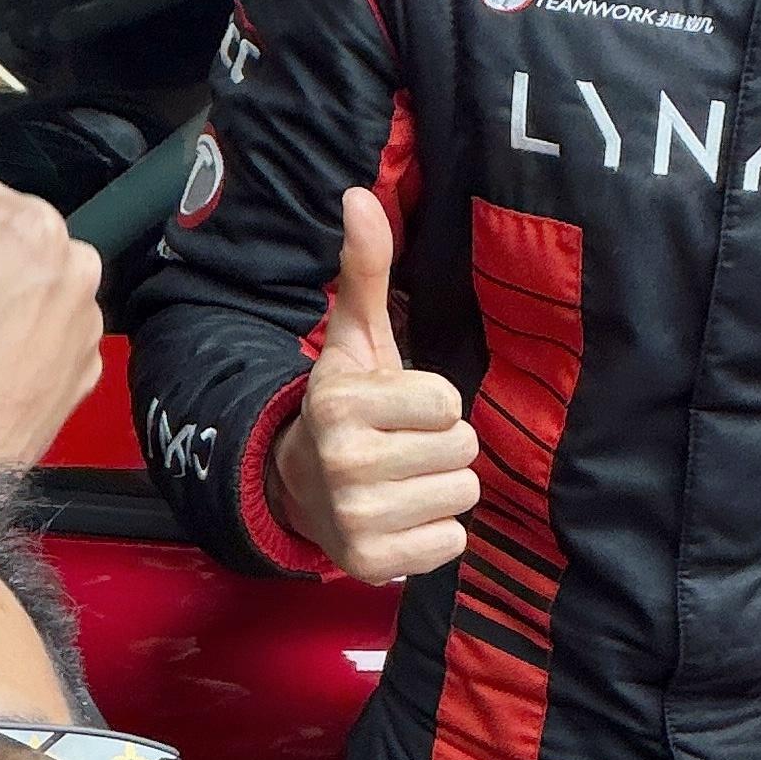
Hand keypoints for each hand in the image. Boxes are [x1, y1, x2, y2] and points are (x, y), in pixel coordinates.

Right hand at [267, 188, 483, 580]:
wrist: (298, 490)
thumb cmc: (349, 409)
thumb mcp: (356, 342)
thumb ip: (365, 270)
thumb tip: (360, 195)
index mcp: (342, 404)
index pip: (446, 401)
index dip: (433, 403)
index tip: (399, 408)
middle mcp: (345, 463)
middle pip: (461, 448)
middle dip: (441, 445)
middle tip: (402, 446)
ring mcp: (358, 518)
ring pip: (462, 494)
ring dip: (441, 488)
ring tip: (402, 480)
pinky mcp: (373, 564)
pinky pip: (451, 542)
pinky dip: (434, 533)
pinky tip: (401, 517)